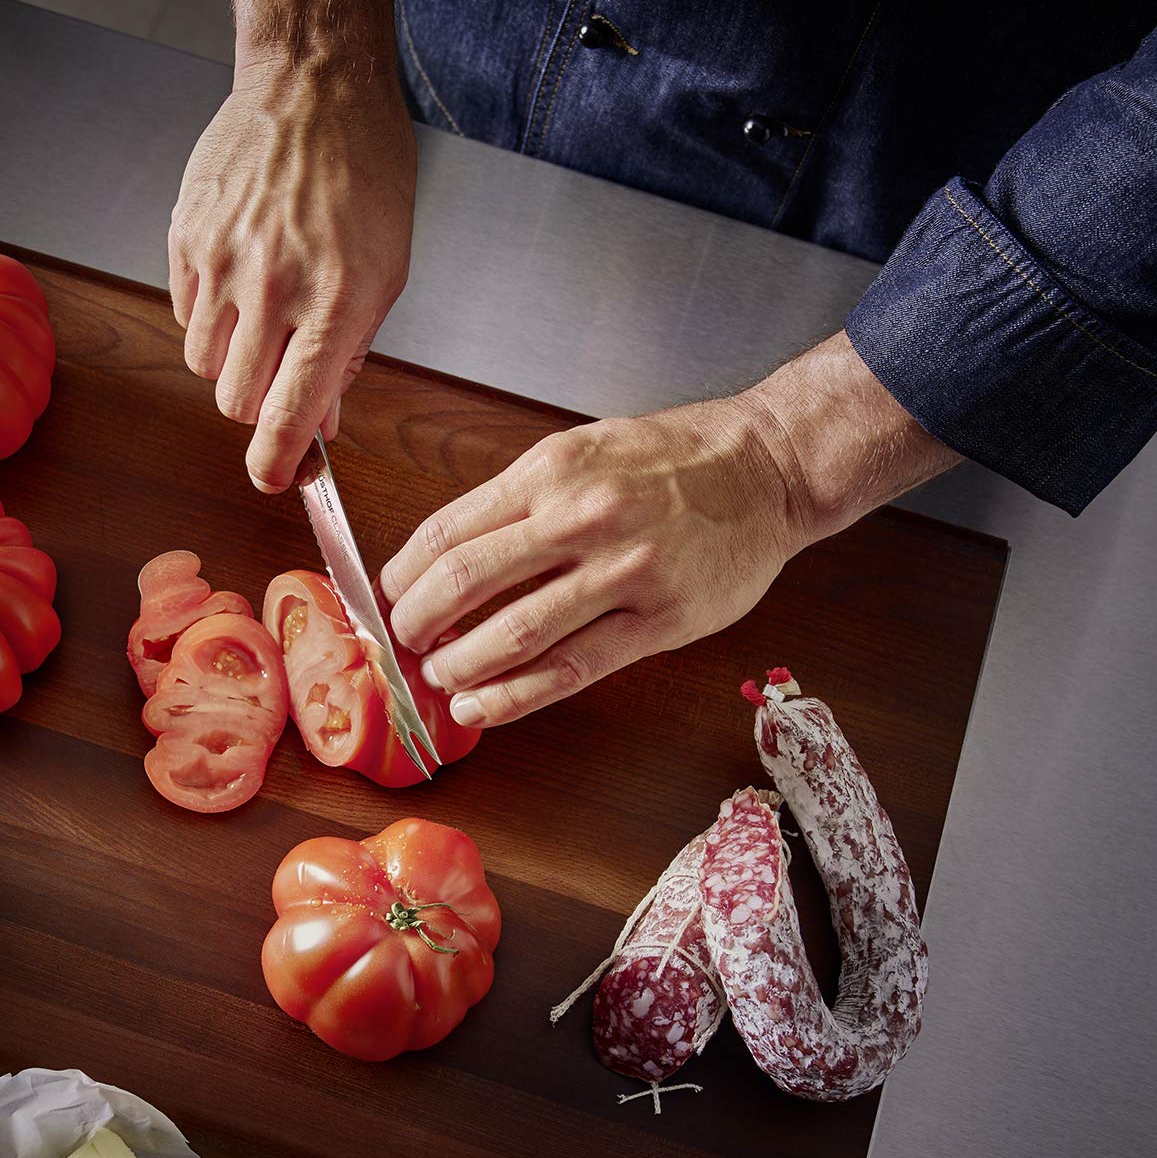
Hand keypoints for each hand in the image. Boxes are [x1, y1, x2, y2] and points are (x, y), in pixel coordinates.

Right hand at [168, 52, 414, 492]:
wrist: (313, 86)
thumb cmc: (364, 173)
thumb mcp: (384, 271)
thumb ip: (348, 353)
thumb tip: (320, 422)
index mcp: (336, 300)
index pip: (292, 410)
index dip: (277, 461)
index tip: (273, 480)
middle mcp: (274, 286)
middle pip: (235, 399)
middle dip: (256, 405)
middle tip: (277, 376)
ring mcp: (222, 261)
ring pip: (203, 364)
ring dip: (229, 361)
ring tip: (260, 317)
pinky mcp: (185, 239)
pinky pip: (184, 315)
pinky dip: (208, 316)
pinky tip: (238, 278)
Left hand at [379, 332, 960, 726]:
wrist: (768, 469)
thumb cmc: (671, 460)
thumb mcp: (582, 450)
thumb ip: (519, 500)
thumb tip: (446, 558)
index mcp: (552, 471)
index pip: (447, 531)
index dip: (402, 575)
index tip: (388, 597)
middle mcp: (582, 517)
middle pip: (465, 583)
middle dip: (417, 623)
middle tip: (404, 642)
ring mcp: (623, 573)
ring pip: (514, 635)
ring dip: (459, 667)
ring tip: (440, 679)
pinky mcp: (658, 622)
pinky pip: (570, 670)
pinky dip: (514, 697)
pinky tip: (482, 707)